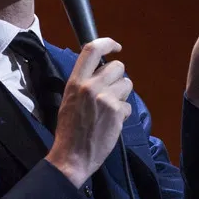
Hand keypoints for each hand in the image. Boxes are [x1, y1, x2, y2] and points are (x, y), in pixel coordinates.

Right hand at [46, 38, 132, 186]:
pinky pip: (128, 105)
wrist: (72, 156)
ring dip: (123, 95)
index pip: (92, 49)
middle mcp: (91, 86)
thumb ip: (84, 84)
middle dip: (119, 78)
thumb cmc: (70, 130)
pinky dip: (123, 114)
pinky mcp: (116, 111)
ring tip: (110, 109)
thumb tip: (100, 72)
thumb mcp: (69, 100)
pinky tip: (111, 123)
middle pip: (118, 66)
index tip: (116, 47)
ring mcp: (105, 98)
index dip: (107, 43)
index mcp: (75, 82)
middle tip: (112, 92)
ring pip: (127, 84)